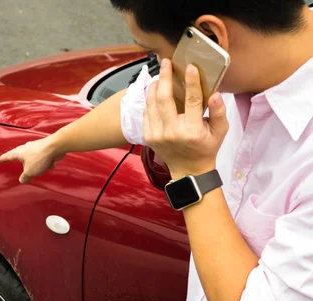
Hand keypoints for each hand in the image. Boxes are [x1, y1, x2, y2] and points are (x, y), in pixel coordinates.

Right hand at [0, 136, 63, 183]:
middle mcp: (25, 148)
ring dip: (36, 163)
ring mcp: (35, 147)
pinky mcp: (44, 148)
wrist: (55, 147)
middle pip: (20, 155)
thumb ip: (25, 177)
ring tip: (40, 168)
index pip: (8, 156)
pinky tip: (50, 165)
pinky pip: (42, 157)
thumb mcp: (30, 172)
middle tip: (17, 163)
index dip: (3, 159)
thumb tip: (22, 180)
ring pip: (32, 157)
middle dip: (21, 161)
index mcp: (18, 153)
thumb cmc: (40, 157)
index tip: (0, 159)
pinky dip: (45, 161)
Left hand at [143, 58, 228, 178]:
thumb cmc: (206, 148)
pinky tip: (156, 92)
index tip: (190, 66)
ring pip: (152, 103)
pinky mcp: (148, 136)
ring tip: (161, 75)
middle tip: (166, 62)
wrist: (188, 169)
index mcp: (192, 131)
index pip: (192, 101)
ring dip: (155, 86)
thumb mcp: (220, 131)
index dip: (191, 82)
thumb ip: (219, 112)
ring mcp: (157, 135)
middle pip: (164, 98)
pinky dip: (150, 99)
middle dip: (165, 77)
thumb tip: (215, 94)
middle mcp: (172, 132)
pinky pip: (147, 112)